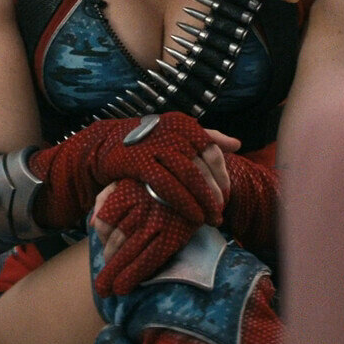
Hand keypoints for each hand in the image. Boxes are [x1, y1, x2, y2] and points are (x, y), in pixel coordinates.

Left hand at [91, 179, 197, 296]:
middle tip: (102, 286)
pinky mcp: (173, 234)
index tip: (105, 246)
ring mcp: (157, 221)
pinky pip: (150, 258)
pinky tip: (124, 287)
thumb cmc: (152, 184)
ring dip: (116, 273)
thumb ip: (105, 197)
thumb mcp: (126, 180)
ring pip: (129, 251)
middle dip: (108, 265)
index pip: (104, 220)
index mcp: (127, 191)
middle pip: (116, 240)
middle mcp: (141, 206)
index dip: (101, 237)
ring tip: (108, 290)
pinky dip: (135, 274)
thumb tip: (91, 224)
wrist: (191, 180)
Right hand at [93, 127, 241, 257]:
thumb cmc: (149, 141)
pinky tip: (192, 216)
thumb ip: (207, 136)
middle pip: (203, 166)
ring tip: (210, 219)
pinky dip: (183, 202)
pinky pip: (168, 185)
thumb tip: (236, 144)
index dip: (223, 175)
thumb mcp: (177, 132)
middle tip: (220, 213)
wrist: (107, 142)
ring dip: (202, 200)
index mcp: (184, 125)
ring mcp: (156, 146)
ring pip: (189, 175)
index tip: (226, 195)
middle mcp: (173, 132)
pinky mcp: (140, 162)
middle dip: (215, 193)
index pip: (212, 151)